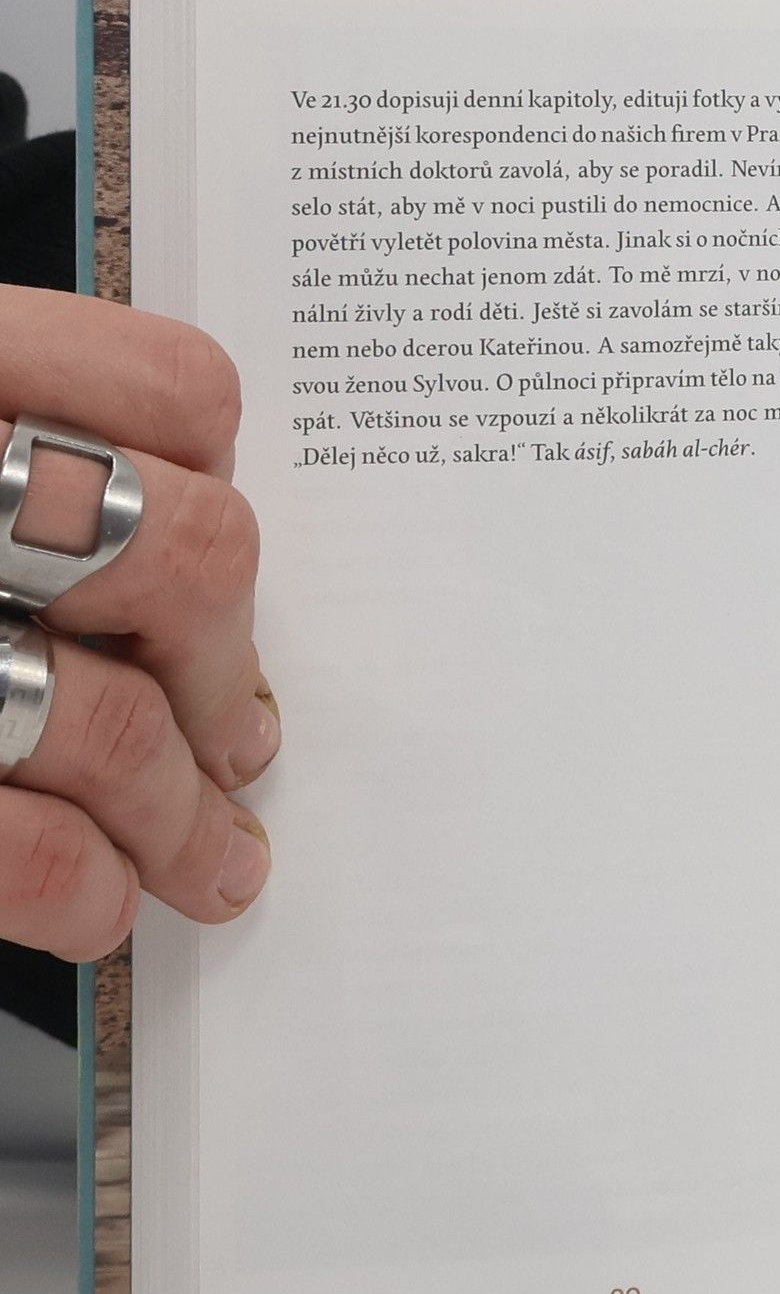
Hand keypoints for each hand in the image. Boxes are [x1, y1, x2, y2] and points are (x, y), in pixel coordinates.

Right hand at [0, 286, 274, 958]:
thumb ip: (30, 464)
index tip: (219, 566)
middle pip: (192, 556)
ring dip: (179, 817)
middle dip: (229, 674)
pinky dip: (74, 888)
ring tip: (205, 862)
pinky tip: (92, 904)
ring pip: (113, 717)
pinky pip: (17, 840)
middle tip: (243, 743)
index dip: (222, 484)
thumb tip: (181, 578)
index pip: (175, 389)